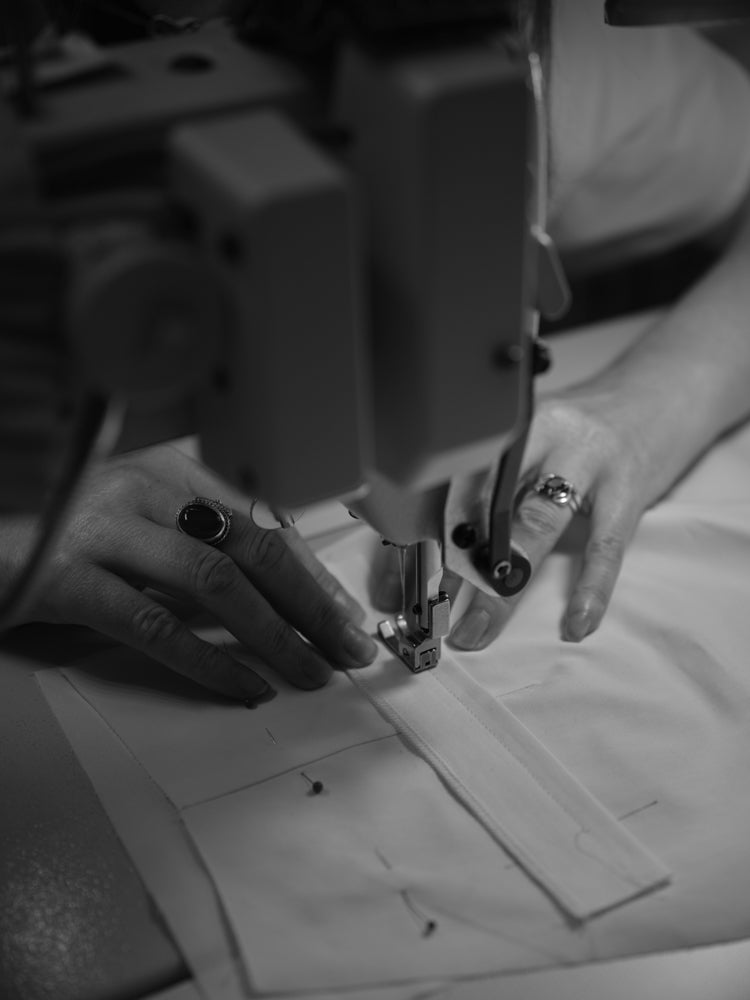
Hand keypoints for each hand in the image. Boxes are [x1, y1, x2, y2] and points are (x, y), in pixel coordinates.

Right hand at [4, 444, 377, 700]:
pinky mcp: (66, 578)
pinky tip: (243, 686)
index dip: (311, 571)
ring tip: (310, 671)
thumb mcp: (137, 531)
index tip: (343, 611)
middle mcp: (141, 489)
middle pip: (252, 548)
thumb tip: (272, 598)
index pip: (261, 521)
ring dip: (275, 634)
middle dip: (311, 604)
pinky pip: (155, 625)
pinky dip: (208, 660)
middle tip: (348, 646)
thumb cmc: (56, 537)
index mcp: (166, 471)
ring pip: (215, 583)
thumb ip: (195, 552)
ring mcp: (103, 529)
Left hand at [373, 371, 677, 649]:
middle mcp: (551, 435)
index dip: (427, 531)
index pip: (460, 479)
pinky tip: (575, 623)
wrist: (656, 398)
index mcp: (515, 422)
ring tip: (478, 627)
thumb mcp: (530, 437)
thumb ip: (491, 475)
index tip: (403, 577)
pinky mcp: (630, 491)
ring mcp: (593, 463)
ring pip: (538, 526)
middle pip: (492, 505)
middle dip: (458, 565)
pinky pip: (607, 546)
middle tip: (434, 613)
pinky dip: (591, 589)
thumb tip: (431, 538)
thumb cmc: (578, 429)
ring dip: (504, 586)